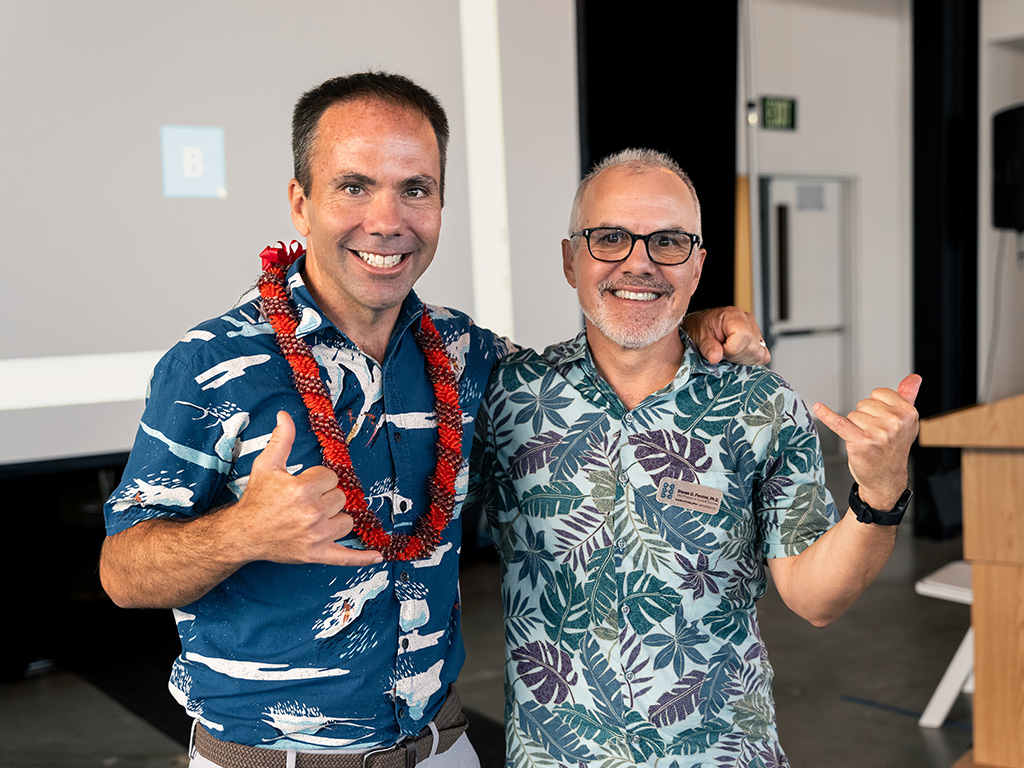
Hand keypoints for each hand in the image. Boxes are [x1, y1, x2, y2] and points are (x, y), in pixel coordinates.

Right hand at [228, 411, 381, 566]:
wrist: (243, 534)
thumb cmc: (256, 499)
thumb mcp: (266, 465)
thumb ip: (282, 440)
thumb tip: (285, 415)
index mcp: (303, 489)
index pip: (332, 477)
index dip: (320, 479)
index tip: (306, 484)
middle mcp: (312, 513)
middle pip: (341, 497)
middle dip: (327, 497)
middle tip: (306, 502)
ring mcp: (316, 536)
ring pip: (347, 521)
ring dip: (337, 518)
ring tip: (316, 517)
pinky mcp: (317, 554)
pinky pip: (345, 557)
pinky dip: (362, 557)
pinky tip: (377, 556)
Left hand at [682, 307, 769, 365]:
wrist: (702, 327)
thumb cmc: (701, 328)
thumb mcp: (699, 336)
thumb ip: (707, 347)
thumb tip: (716, 358)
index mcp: (734, 315)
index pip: (743, 335)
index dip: (731, 349)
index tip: (720, 351)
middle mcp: (748, 321)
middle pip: (752, 347)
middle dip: (735, 357)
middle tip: (722, 353)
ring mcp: (755, 331)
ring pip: (758, 354)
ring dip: (741, 360)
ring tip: (728, 353)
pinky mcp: (758, 341)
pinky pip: (763, 356)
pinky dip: (751, 361)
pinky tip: (738, 357)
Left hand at [813, 375, 921, 509]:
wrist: (885, 479)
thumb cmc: (893, 449)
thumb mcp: (906, 422)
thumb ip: (908, 396)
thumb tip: (914, 378)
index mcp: (908, 413)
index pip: (879, 393)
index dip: (877, 406)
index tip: (883, 420)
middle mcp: (895, 423)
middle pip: (864, 404)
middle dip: (865, 417)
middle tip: (876, 434)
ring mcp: (878, 433)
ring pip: (853, 415)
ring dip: (856, 427)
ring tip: (868, 441)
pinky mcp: (860, 442)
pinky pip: (839, 422)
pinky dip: (826, 415)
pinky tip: (818, 407)